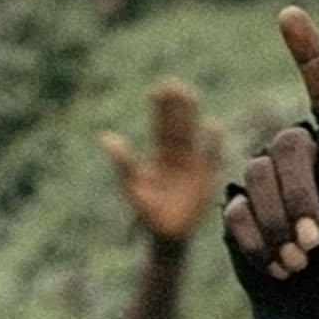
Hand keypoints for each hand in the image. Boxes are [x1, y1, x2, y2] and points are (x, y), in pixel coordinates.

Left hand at [101, 78, 215, 247]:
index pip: (162, 125)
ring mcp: (193, 163)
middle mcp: (178, 155)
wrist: (168, 235)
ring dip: (191, 115)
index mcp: (160, 155)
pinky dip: (212, 141)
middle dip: (176, 105)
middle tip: (174, 84)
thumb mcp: (133, 186)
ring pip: (192, 133)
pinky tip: (213, 125)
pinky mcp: (206, 175)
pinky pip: (211, 154)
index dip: (161, 107)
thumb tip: (105, 137)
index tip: (159, 88)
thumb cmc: (149, 212)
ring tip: (190, 95)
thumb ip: (123, 162)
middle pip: (178, 124)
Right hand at [221, 7, 318, 318]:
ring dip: (278, 229)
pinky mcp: (236, 213)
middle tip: (316, 244)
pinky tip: (277, 267)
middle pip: (284, 148)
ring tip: (299, 262)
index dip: (306, 50)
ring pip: (255, 180)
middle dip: (299, 200)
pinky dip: (258, 245)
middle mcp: (296, 155)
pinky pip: (235, 213)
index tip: (288, 16)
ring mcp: (262, 182)